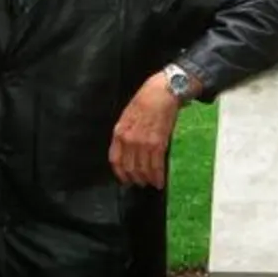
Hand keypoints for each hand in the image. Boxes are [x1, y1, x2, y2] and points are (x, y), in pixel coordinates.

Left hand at [108, 72, 181, 188]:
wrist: (162, 92)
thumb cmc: (145, 100)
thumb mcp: (127, 115)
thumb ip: (125, 133)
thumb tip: (128, 149)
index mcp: (119, 132)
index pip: (115, 160)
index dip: (120, 173)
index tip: (125, 179)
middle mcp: (129, 140)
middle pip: (129, 167)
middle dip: (135, 179)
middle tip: (140, 183)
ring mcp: (143, 143)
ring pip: (143, 169)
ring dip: (148, 179)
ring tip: (151, 183)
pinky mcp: (158, 144)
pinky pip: (156, 165)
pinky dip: (158, 176)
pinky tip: (160, 181)